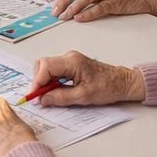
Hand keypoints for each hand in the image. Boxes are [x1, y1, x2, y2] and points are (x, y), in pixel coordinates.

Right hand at [26, 50, 144, 106]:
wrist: (123, 82)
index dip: (36, 82)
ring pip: (47, 67)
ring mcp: (70, 59)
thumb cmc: (108, 87)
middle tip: (40, 96)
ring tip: (49, 95)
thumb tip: (42, 100)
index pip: (45, 67)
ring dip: (44, 81)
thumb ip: (60, 98)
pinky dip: (51, 80)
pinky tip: (56, 91)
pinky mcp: (72, 64)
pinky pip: (55, 70)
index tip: (33, 96)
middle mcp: (68, 57)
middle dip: (38, 80)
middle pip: (42, 64)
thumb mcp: (83, 96)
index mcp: (71, 62)